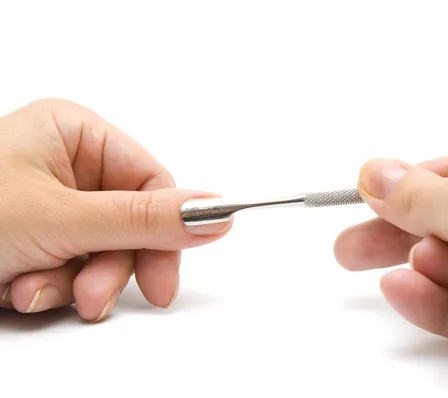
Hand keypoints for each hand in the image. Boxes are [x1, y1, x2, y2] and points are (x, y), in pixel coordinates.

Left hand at [0, 99, 230, 320]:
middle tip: (93, 296)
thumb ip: (145, 219)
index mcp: (75, 133)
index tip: (166, 279)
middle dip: (107, 268)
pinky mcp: (38, 239)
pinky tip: (16, 287)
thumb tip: (216, 213)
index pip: (152, 181)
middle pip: (128, 224)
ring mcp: (53, 204)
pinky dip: (49, 287)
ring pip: (101, 253)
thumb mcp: (61, 218)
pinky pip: (73, 267)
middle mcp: (66, 164)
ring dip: (73, 283)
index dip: (165, 232)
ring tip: (30, 289)